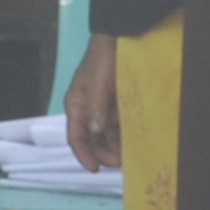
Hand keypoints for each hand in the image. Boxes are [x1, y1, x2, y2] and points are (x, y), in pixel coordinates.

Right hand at [62, 32, 119, 171]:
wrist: (119, 41)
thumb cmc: (102, 60)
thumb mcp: (97, 83)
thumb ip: (96, 108)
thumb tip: (96, 131)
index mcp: (76, 106)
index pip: (75, 137)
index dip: (83, 154)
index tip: (95, 168)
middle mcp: (88, 112)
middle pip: (92, 141)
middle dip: (103, 154)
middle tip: (119, 164)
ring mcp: (104, 111)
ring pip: (107, 138)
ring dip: (115, 149)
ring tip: (128, 158)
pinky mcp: (119, 108)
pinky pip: (120, 128)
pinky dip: (124, 138)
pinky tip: (134, 144)